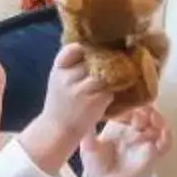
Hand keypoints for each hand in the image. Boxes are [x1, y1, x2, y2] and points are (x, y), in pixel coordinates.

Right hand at [21, 45, 115, 170]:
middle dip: (105, 60)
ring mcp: (81, 90)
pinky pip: (110, 89)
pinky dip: (114, 89)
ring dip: (113, 74)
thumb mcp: (59, 79)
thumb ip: (70, 64)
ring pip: (104, 73)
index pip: (73, 49)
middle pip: (93, 60)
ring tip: (119, 75)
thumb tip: (92, 46)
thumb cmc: (61, 102)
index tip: (93, 51)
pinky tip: (114, 91)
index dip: (85, 48)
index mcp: (59, 70)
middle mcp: (68, 78)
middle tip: (117, 59)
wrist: (58, 129)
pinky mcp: (94, 102)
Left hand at [81, 104, 171, 176]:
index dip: (129, 104)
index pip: (128, 107)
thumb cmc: (96, 163)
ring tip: (152, 119)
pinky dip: (167, 135)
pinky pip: (166, 142)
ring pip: (158, 123)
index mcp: (119, 123)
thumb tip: (83, 116)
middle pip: (146, 111)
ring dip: (158, 118)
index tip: (125, 105)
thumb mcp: (88, 146)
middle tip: (139, 112)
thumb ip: (88, 133)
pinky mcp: (154, 152)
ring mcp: (145, 139)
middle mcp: (134, 128)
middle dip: (145, 108)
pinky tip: (163, 132)